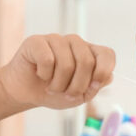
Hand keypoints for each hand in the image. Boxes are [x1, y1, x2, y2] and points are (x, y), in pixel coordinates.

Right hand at [0, 34, 114, 110]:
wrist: (26, 93)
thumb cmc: (55, 92)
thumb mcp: (80, 95)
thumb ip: (96, 86)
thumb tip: (109, 76)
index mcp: (90, 53)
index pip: (107, 54)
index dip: (103, 72)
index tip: (93, 87)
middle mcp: (75, 43)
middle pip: (87, 62)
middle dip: (77, 86)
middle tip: (66, 93)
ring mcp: (57, 40)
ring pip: (67, 64)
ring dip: (59, 84)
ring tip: (52, 87)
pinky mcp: (38, 41)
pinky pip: (47, 60)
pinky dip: (45, 75)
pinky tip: (40, 74)